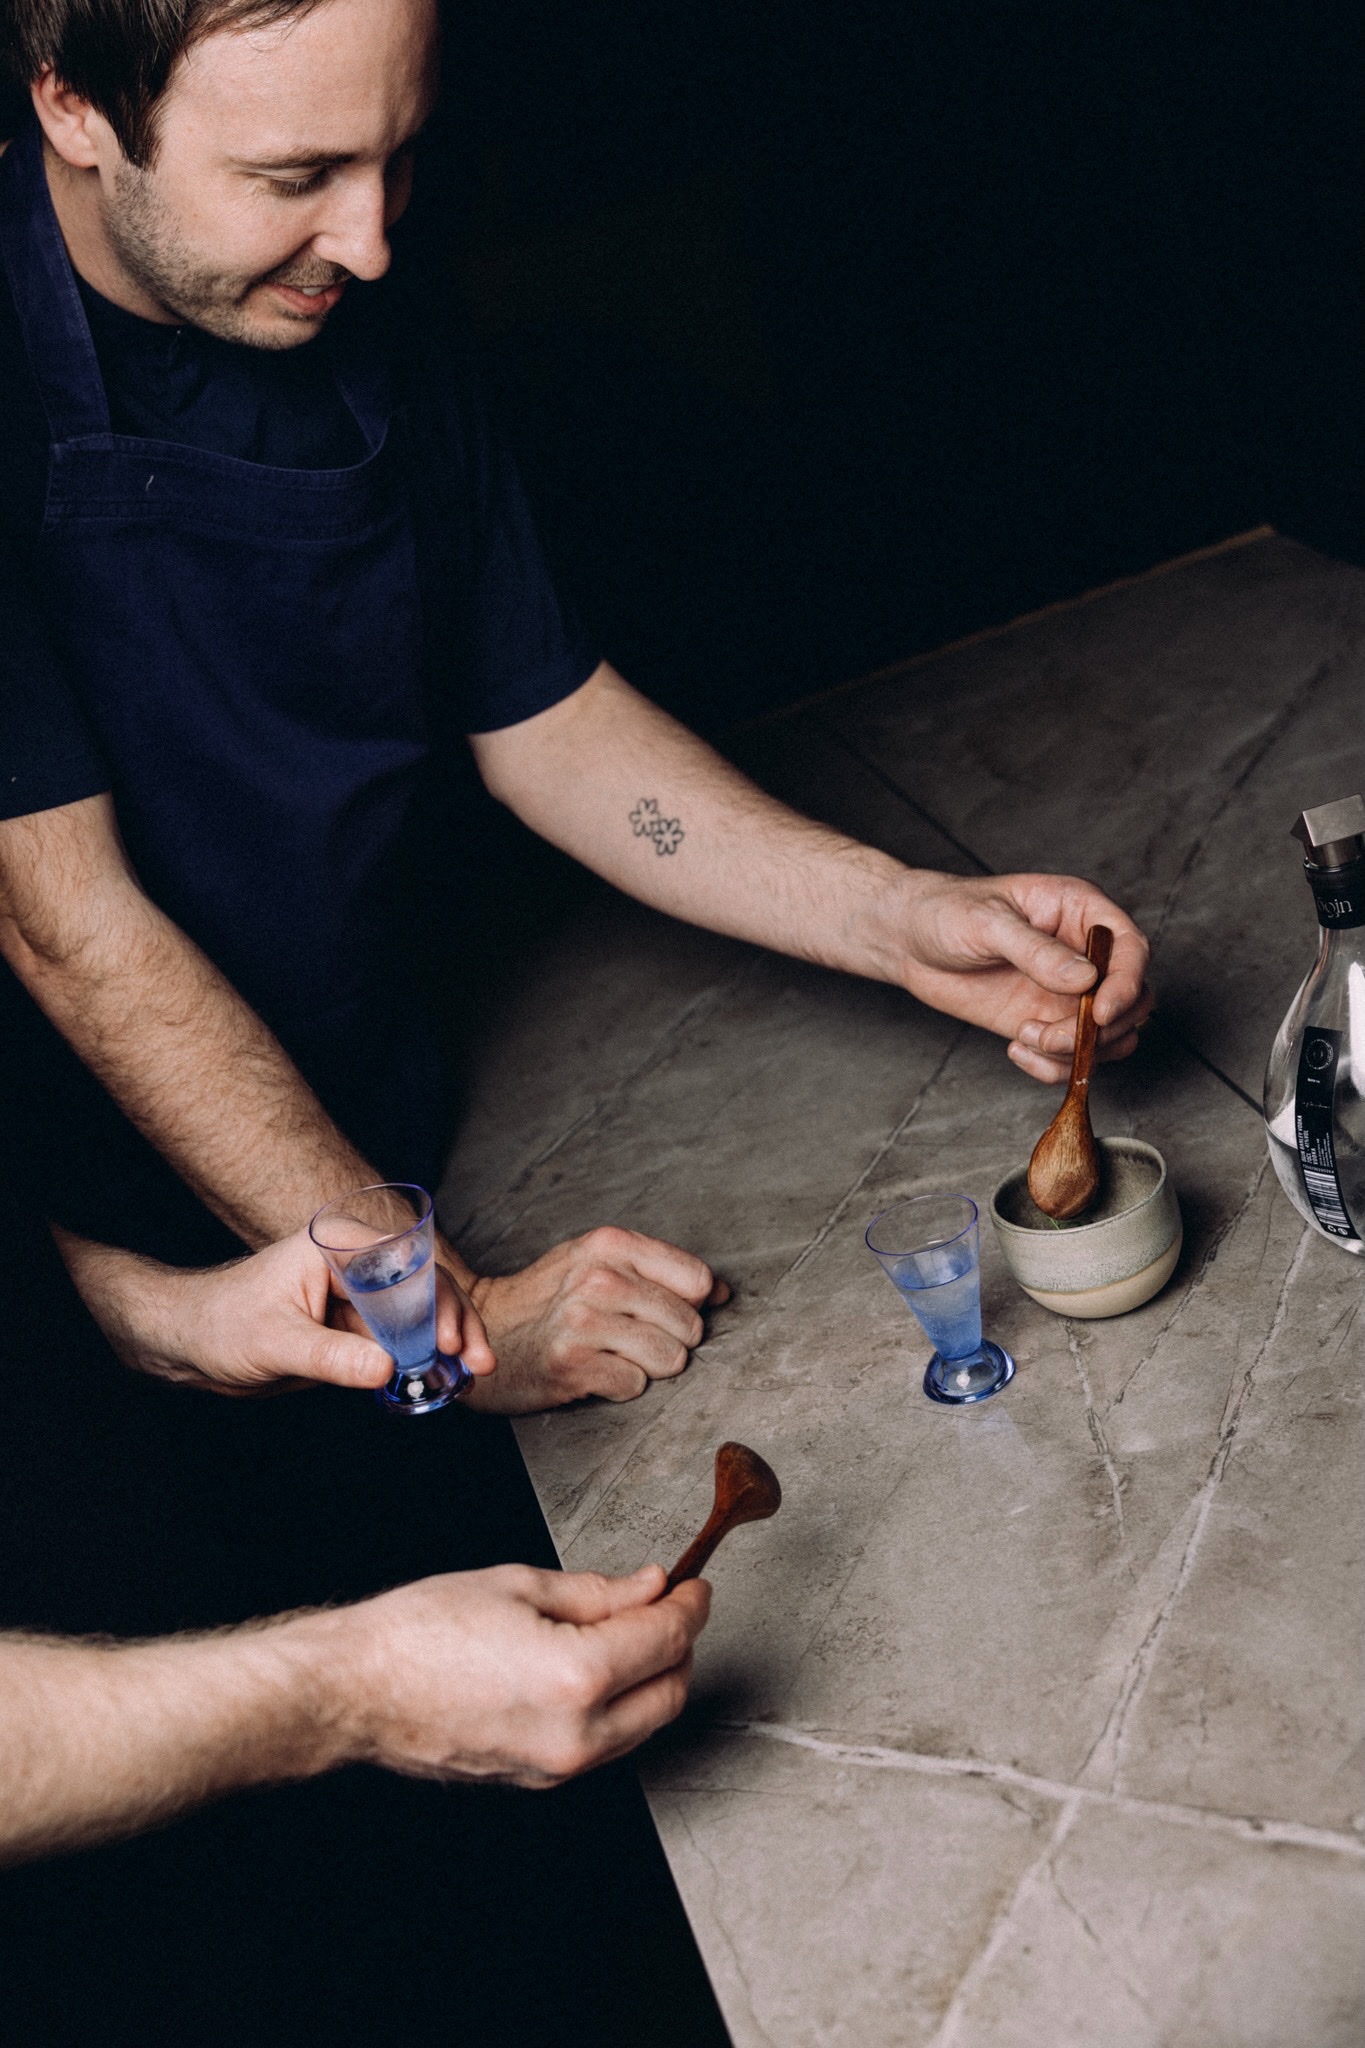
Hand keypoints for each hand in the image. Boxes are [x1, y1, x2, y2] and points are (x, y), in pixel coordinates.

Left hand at [120, 1227, 492, 1395]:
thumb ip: (331, 1355)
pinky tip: (444, 1381)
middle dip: (456, 1323)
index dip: (437, 1302)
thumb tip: (386, 1368)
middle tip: (475, 1363)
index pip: (406, 1267)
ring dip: (447, 1344)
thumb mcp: (276, 1342)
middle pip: (425, 1288)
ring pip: (419, 1316)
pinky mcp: (354, 1328)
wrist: (191, 1344)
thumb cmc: (221, 1324)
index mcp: (339, 1247)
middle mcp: (355, 1266)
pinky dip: (423, 1361)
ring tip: (471, 1375)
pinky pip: (400, 1341)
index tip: (449, 1341)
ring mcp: (358, 1298)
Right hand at [325, 1563, 709, 1786]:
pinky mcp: (538, 1780)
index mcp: (577, 1678)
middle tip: (670, 1604)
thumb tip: (649, 1588)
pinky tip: (599, 1667)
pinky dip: (620, 1706)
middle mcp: (576, 1735)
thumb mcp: (519, 1585)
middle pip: (669, 1692)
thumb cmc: (421, 1632)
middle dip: (680, 1644)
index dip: (689, 1605)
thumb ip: (598, 1592)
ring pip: (643, 1725)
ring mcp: (557, 1767)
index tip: (693, 1585)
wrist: (357, 1690)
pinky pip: (605, 1744)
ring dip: (653, 1678)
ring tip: (631, 1630)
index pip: (666, 1639)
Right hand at [465, 1227, 729, 1412]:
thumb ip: (662, 1270)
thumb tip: (723, 1291)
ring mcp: (582, 1321)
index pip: (697, 1279)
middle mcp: (598, 1278)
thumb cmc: (552, 1297)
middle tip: (633, 1335)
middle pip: (690, 1324)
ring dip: (649, 1365)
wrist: (487, 1327)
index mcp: (611, 1244)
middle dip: (671, 1339)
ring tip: (616, 1353)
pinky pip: (635, 1384)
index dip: (692, 1303)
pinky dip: (621, 1385)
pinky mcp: (571, 1363)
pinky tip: (595, 1370)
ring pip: (670, 1358)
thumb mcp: (602, 1263)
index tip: (667, 1309)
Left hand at [893, 871, 1152, 1081]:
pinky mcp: (1044, 1021)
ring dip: (1077, 1051)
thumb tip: (1085, 978)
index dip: (1126, 983)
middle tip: (1051, 1034)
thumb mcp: (987, 923)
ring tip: (1026, 1038)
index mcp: (1080, 911)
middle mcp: (1083, 954)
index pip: (1131, 948)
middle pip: (1133, 999)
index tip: (1100, 1011)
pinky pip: (1073, 1056)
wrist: (907, 940)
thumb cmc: (945, 911)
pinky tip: (1017, 1049)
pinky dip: (1053, 1066)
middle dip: (1101, 1028)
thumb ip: (1036, 951)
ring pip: (1110, 1035)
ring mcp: (1066, 991)